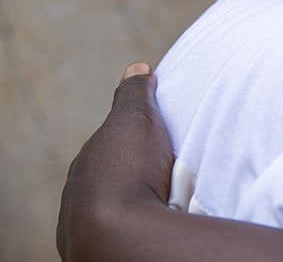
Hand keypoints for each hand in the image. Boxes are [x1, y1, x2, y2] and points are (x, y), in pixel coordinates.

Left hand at [57, 63, 173, 259]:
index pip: (110, 146)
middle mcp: (80, 194)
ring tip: (172, 198)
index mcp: (87, 162)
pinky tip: (161, 219)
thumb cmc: (129, 170)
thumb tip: (136, 68)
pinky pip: (127, 228)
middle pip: (113, 178)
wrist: (120, 231)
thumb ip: (134, 93)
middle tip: (172, 171)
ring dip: (142, 200)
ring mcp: (88, 224)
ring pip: (120, 205)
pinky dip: (143, 221)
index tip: (162, 141)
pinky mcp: (100, 250)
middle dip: (138, 174)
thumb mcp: (136, 118)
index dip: (137, 140)